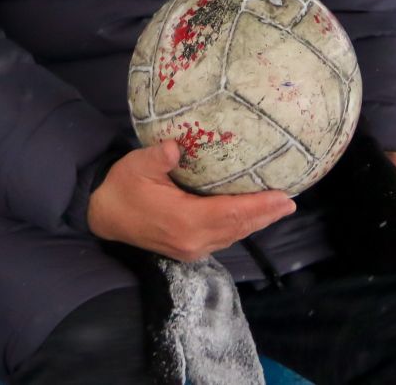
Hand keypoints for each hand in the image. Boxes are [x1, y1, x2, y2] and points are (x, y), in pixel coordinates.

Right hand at [87, 141, 296, 260]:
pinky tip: (253, 215)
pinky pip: (223, 237)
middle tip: (291, 202)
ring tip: (280, 207)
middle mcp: (193, 240)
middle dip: (266, 215)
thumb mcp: (136, 166)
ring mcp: (191, 248)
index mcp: (184, 222)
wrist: (104, 216)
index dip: (259, 206)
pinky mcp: (189, 248)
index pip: (230, 214)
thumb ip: (158, 157)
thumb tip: (176, 146)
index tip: (283, 197)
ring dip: (257, 222)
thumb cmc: (122, 188)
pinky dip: (241, 226)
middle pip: (238, 228)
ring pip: (232, 235)